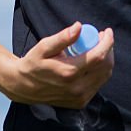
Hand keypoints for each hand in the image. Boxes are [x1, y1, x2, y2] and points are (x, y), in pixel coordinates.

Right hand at [0, 22, 114, 106]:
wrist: (23, 86)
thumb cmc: (33, 63)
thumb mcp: (44, 47)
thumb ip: (62, 38)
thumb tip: (79, 27)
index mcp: (68, 73)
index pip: (98, 56)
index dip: (107, 42)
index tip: (107, 31)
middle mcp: (77, 88)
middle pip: (105, 66)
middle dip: (108, 49)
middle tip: (100, 37)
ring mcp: (79, 97)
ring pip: (104, 76)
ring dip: (105, 59)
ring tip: (95, 47)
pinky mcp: (80, 102)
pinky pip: (97, 84)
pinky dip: (99, 71)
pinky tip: (90, 62)